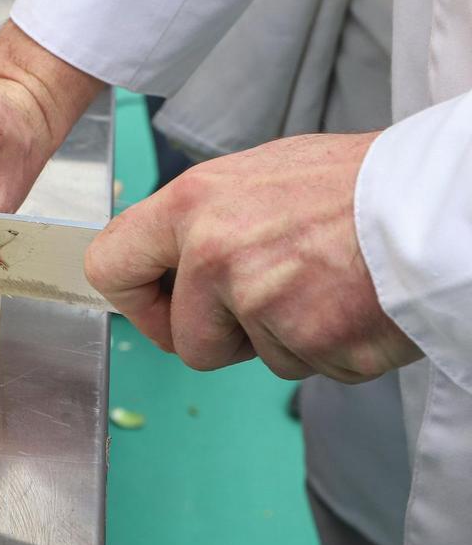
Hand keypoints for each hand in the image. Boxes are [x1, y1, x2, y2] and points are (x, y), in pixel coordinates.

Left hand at [84, 133, 420, 382]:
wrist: (435, 199)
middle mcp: (215, 254)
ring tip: (324, 283)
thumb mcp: (251, 178)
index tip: (160, 307)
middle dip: (222, 337)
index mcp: (192, 205)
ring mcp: (263, 302)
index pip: (109, 266)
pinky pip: (308, 367)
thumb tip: (166, 264)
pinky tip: (353, 301)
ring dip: (285, 337)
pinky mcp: (314, 342)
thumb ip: (199, 224)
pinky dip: (331, 347)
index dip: (134, 300)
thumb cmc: (348, 185)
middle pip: (184, 342)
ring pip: (254, 358)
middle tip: (270, 298)